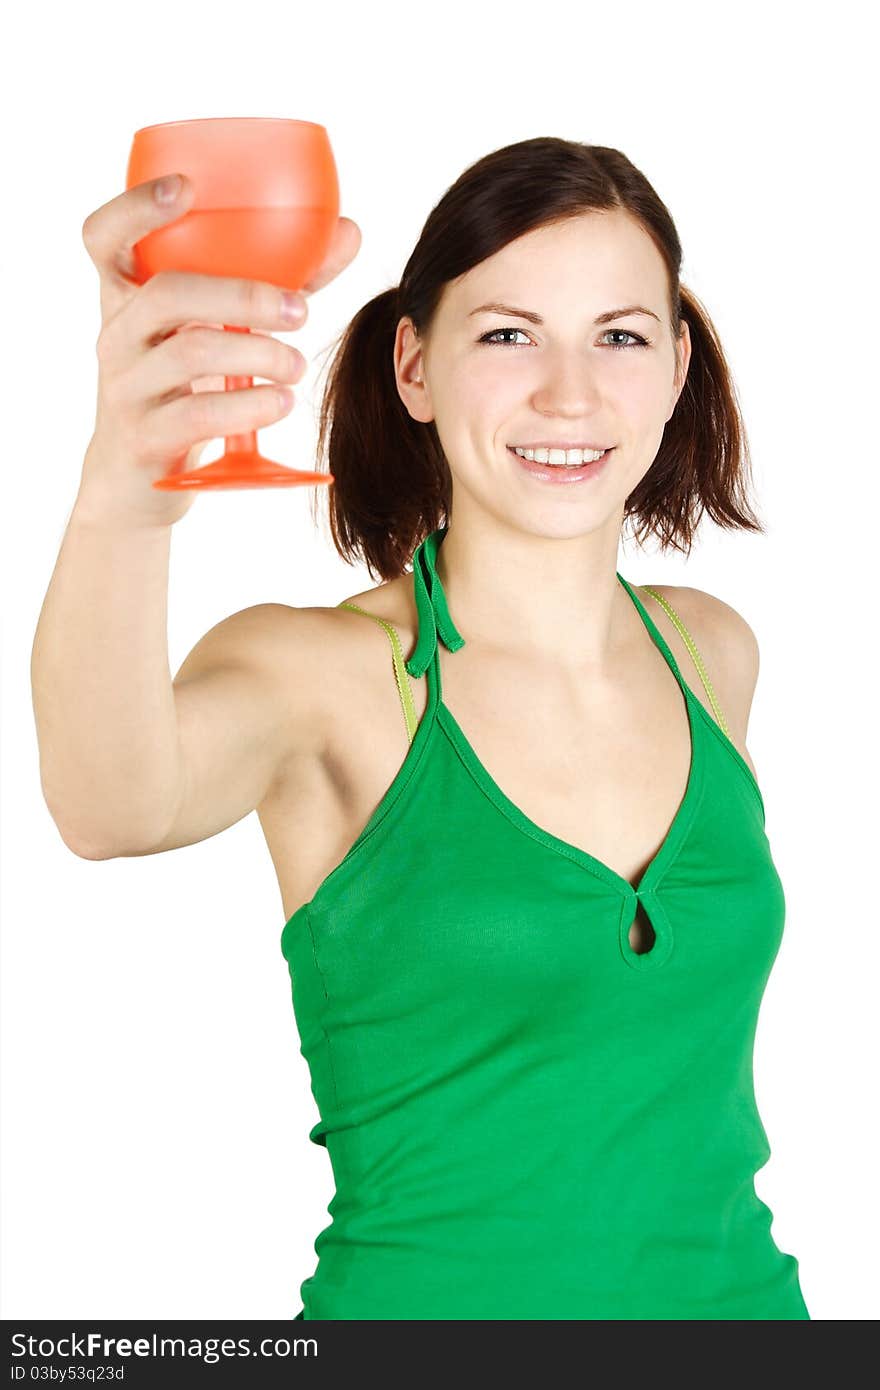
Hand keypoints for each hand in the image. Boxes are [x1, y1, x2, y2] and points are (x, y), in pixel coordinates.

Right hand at [76, 173, 361, 527]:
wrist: (135, 479)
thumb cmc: (182, 388)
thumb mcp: (212, 332)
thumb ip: (274, 283)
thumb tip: (347, 232)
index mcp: (125, 296)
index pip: (104, 237)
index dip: (136, 206)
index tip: (184, 189)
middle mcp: (115, 334)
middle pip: (169, 293)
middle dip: (243, 296)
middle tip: (300, 311)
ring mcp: (125, 387)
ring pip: (191, 353)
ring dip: (259, 354)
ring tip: (296, 366)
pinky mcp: (145, 437)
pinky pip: (198, 414)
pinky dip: (250, 405)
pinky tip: (281, 401)